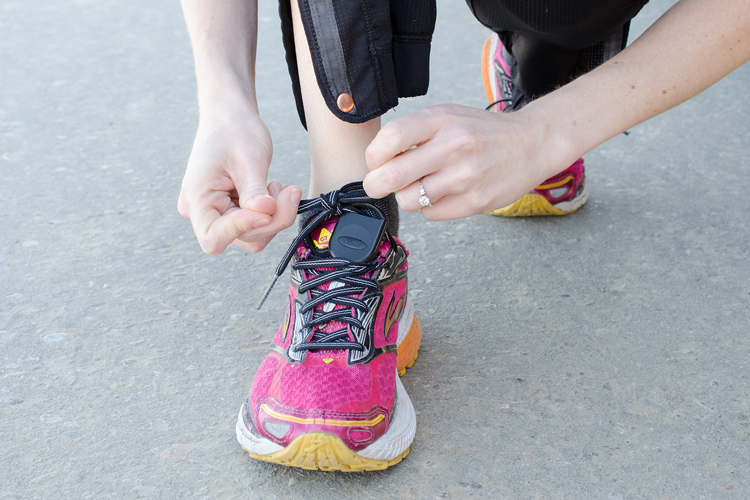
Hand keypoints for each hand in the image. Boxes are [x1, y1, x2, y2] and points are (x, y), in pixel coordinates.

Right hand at [178, 107, 301, 254]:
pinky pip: (255, 226)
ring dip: (274, 216)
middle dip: (271, 219)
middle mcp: (202, 211)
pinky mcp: (230, 212)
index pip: (213, 237)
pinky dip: (271, 213)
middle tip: (289, 191)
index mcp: (197, 198)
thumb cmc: (234, 130)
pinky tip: (272, 190)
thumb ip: (255, 192)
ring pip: (253, 235)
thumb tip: (266, 215)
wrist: (230, 116)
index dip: (242, 229)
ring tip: (278, 187)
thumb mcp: (249, 160)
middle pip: (241, 237)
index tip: (266, 208)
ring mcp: (216, 213)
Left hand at [363, 104, 573, 219]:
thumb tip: (377, 162)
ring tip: (421, 185)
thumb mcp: (448, 116)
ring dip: (407, 196)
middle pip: (393, 176)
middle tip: (377, 184)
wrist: (533, 143)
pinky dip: (430, 207)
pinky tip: (445, 193)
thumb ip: (414, 133)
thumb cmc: (482, 131)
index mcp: (442, 120)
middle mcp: (454, 147)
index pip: (390, 138)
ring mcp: (466, 178)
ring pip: (409, 200)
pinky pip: (431, 214)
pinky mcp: (475, 203)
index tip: (376, 161)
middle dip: (375, 184)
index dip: (373, 156)